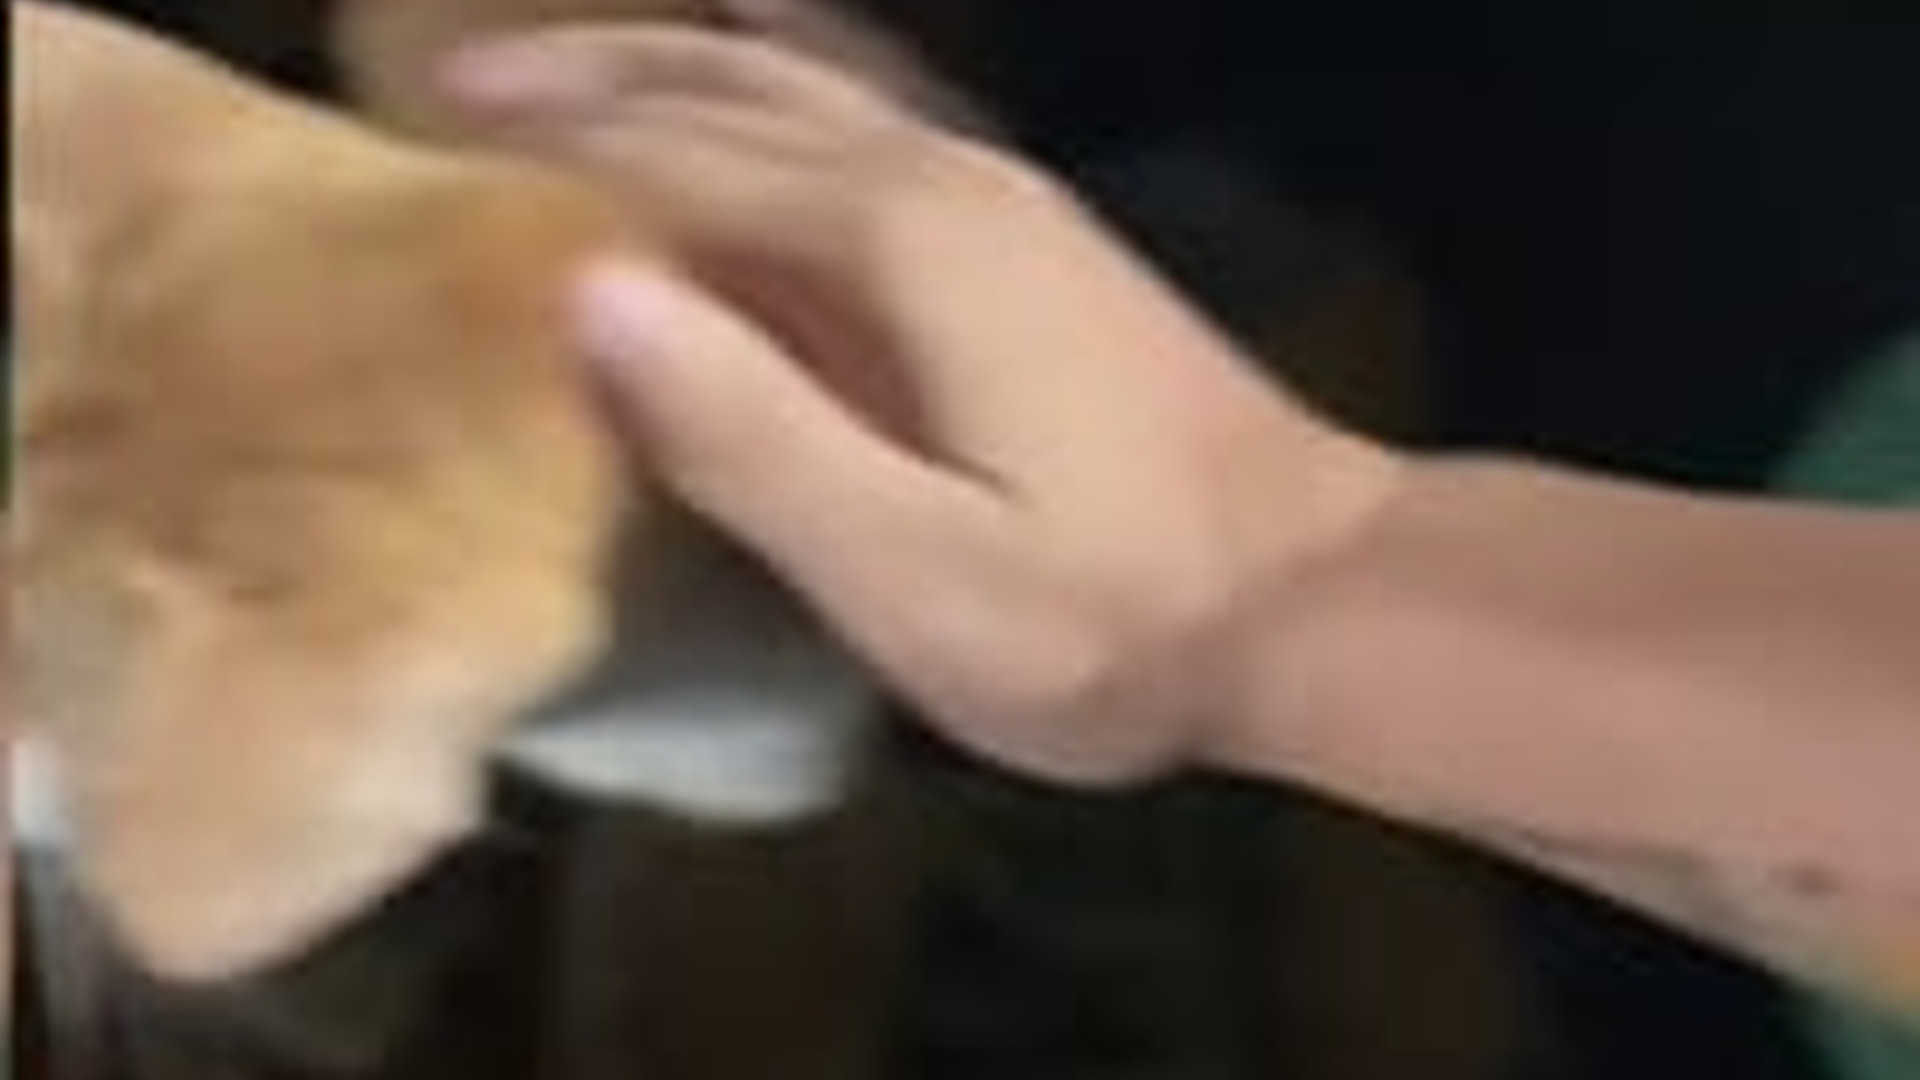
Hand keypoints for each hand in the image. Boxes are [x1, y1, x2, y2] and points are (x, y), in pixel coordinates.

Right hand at [440, 27, 1403, 784]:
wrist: (1318, 596)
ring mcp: (1001, 196)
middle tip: (454, 79)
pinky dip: (796, 78)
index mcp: (897, 244)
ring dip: (681, 65)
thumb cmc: (1115, 619)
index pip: (678, 163)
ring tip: (576, 63)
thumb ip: (752, 434)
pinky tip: (777, 66)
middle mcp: (942, 179)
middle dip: (591, 78)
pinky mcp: (1035, 238)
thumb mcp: (918, 573)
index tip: (426, 143)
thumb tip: (584, 287)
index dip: (548, 150)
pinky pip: (880, 113)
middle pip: (733, 91)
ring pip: (810, 85)